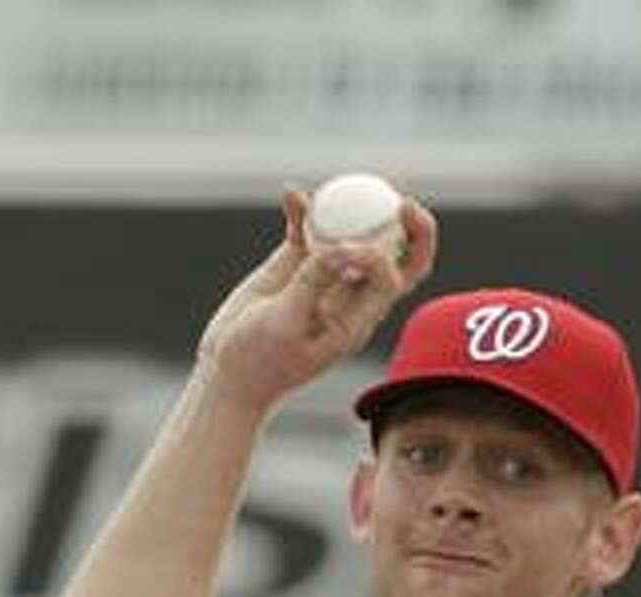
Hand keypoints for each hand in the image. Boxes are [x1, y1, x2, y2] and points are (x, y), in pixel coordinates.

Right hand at [197, 186, 437, 415]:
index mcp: (358, 319)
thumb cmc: (261, 360)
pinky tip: (290, 196)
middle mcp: (350, 295)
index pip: (391, 279)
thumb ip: (313, 284)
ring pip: (353, 233)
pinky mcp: (296, 264)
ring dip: (354, 205)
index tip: (350, 245)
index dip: (381, 254)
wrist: (230, 370)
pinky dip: (303, 210)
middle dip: (410, 227)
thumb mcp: (286, 324)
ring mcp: (325, 276)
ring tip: (345, 182)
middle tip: (401, 195)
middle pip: (397, 257)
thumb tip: (344, 248)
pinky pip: (308, 228)